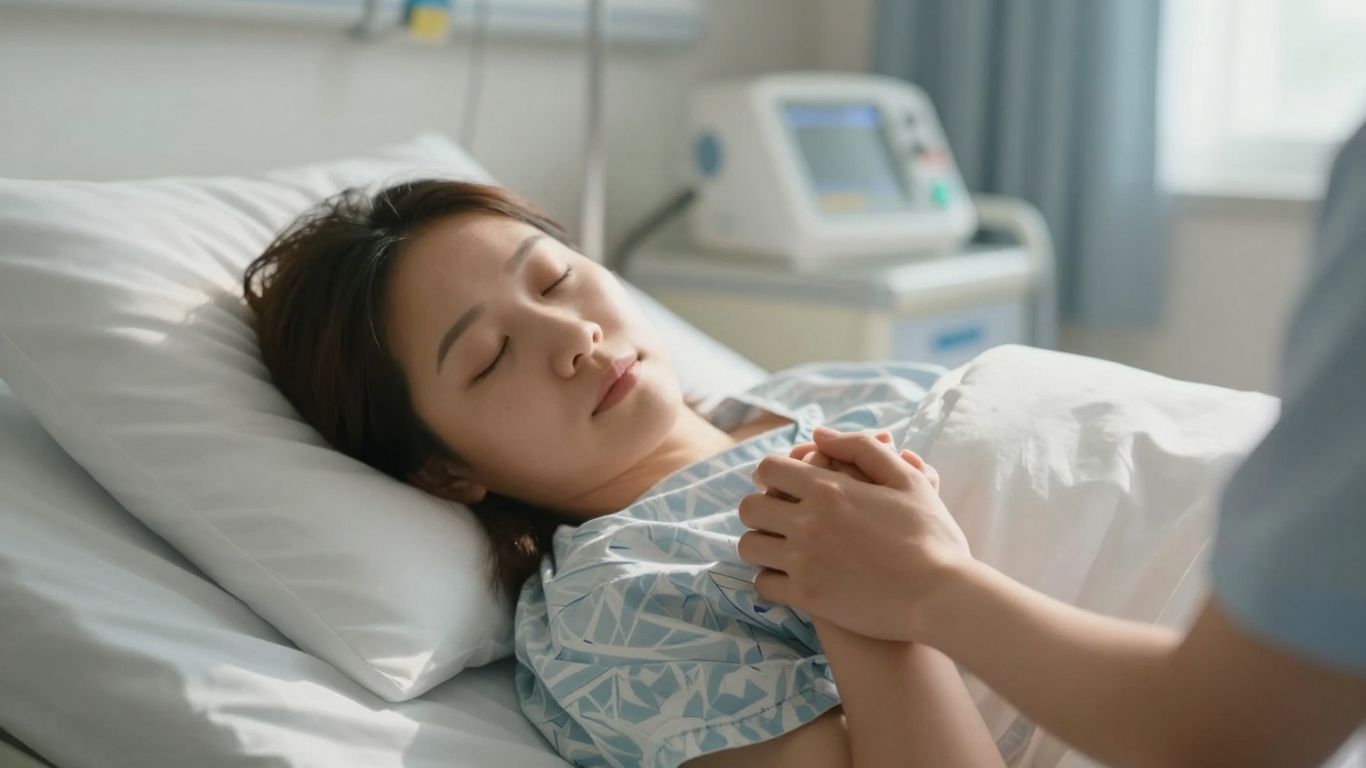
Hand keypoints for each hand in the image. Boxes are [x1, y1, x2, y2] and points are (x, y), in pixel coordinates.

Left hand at [737, 426, 969, 641]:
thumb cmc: (930, 535)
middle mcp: (808, 523)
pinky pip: (763, 584)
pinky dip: (769, 579)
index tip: (779, 483)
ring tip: (779, 548)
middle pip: (750, 508)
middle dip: (760, 509)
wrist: (941, 596)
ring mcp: (803, 562)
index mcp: (829, 489)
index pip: (769, 468)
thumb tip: (818, 434)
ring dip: (761, 544)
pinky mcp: (807, 597)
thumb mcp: (907, 479)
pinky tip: (786, 578)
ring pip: (750, 547)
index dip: (769, 473)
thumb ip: (861, 448)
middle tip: (777, 517)